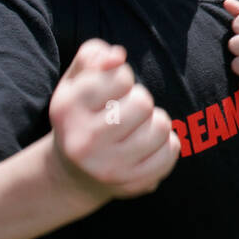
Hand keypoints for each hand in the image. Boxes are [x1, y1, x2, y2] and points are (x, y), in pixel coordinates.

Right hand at [48, 39, 179, 199]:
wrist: (72, 173)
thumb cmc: (82, 113)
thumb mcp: (76, 80)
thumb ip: (93, 55)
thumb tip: (117, 56)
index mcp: (67, 109)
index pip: (120, 77)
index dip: (123, 78)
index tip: (113, 90)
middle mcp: (84, 142)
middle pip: (142, 103)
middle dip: (139, 100)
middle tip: (125, 111)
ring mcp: (108, 167)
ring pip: (161, 127)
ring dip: (154, 121)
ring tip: (137, 128)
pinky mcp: (131, 184)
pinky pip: (172, 150)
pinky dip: (167, 143)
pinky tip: (147, 146)